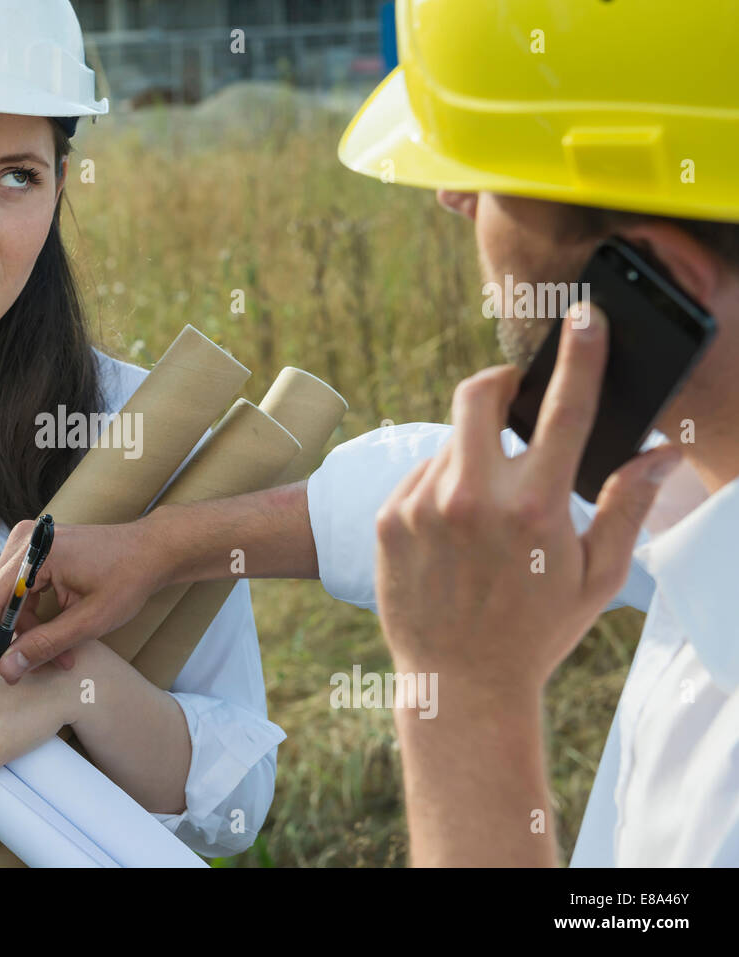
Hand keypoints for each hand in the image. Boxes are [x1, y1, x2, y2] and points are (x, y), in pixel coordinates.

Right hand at [0, 518, 168, 683]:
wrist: (150, 551)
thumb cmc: (127, 579)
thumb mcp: (89, 620)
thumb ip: (46, 644)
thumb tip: (7, 668)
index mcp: (37, 551)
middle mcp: (25, 541)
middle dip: (9, 638)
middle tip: (17, 671)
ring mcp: (29, 542)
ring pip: (9, 597)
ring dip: (26, 630)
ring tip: (57, 658)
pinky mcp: (35, 550)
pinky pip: (21, 588)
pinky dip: (33, 615)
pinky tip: (54, 637)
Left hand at [374, 303, 681, 697]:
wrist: (458, 683)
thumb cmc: (538, 631)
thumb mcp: (597, 576)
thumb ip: (628, 506)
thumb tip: (663, 452)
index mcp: (535, 507)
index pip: (565, 409)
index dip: (582, 355)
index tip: (585, 317)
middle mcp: (472, 497)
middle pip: (477, 393)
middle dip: (498, 382)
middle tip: (513, 395)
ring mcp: (421, 505)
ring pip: (448, 440)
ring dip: (472, 452)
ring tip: (487, 505)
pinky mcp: (386, 518)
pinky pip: (418, 475)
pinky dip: (440, 485)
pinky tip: (453, 530)